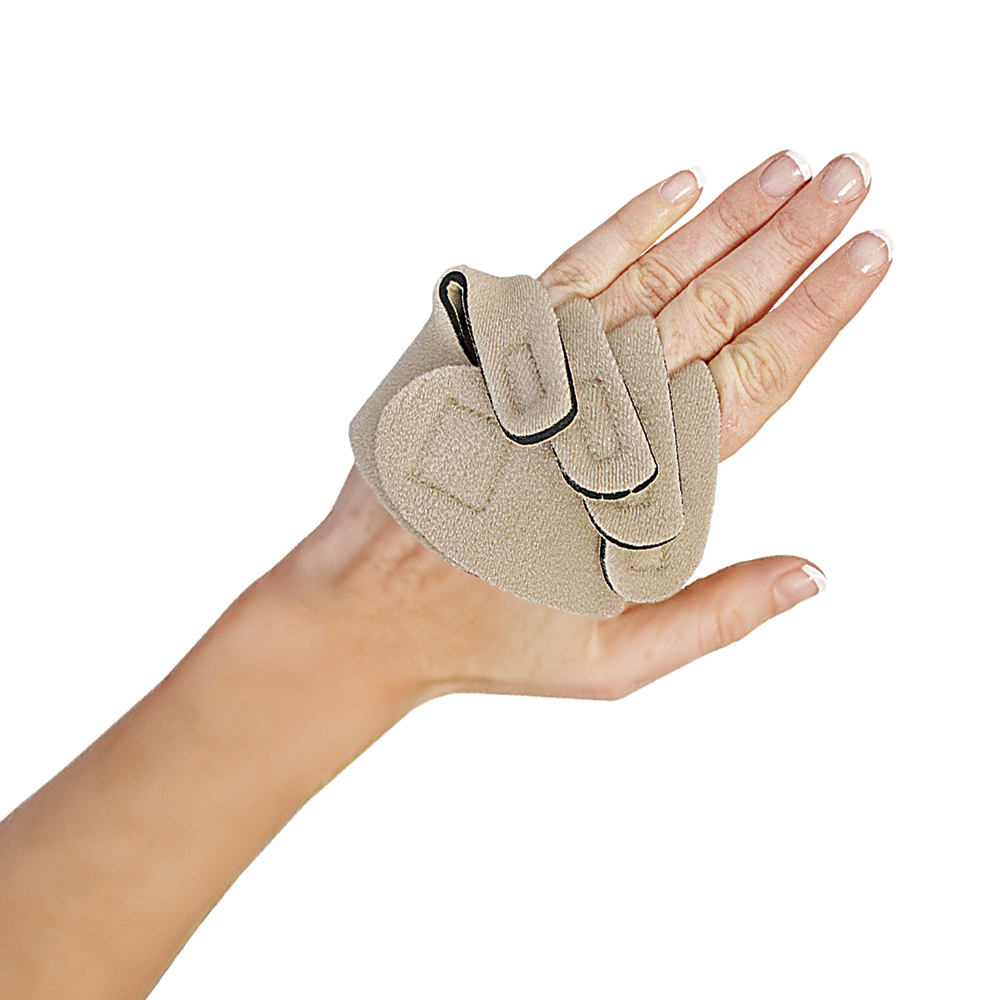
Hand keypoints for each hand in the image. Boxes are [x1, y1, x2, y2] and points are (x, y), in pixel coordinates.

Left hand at [273, 149, 888, 703]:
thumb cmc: (488, 638)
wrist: (366, 605)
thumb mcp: (613, 659)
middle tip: (851, 176)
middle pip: (711, 307)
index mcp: (635, 486)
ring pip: (649, 276)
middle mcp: (591, 414)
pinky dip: (627, 225)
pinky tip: (680, 187)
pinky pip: (567, 272)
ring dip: (726, 217)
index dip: (817, 311)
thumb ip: (717, 614)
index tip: (869, 253)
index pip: (750, 377)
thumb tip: (813, 572)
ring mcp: (538, 374)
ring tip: (792, 169)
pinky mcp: (488, 352)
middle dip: (790, 237)